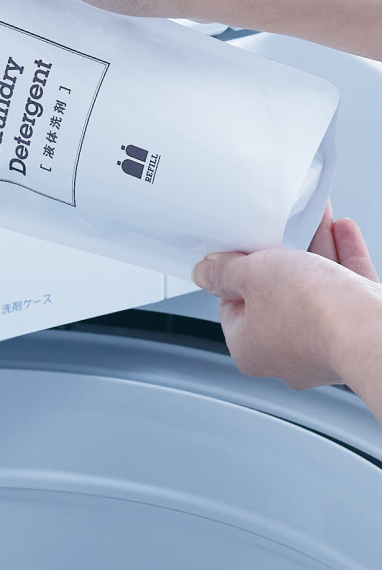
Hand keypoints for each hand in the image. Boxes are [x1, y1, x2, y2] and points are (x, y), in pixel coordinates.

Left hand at [191, 205, 381, 403]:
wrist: (368, 330)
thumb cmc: (310, 313)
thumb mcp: (253, 275)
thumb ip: (226, 270)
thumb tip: (204, 271)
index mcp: (249, 348)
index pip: (231, 306)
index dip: (235, 274)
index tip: (242, 250)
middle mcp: (284, 352)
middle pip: (275, 294)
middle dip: (281, 255)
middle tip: (279, 229)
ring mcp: (321, 343)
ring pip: (313, 289)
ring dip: (314, 249)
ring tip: (314, 216)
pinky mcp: (352, 329)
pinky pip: (344, 289)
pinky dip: (342, 259)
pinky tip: (341, 231)